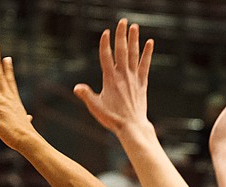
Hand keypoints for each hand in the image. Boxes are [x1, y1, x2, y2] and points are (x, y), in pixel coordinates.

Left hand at [0, 46, 34, 150]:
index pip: (10, 82)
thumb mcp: (25, 123)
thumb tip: (29, 118)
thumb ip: (26, 118)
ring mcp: (0, 104)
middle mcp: (6, 99)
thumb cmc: (26, 134)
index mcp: (14, 101)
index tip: (7, 58)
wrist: (27, 139)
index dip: (8, 69)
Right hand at [73, 19, 153, 136]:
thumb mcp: (96, 108)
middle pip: (121, 50)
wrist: (131, 126)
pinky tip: (150, 42)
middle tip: (122, 21)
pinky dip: (147, 53)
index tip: (105, 32)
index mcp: (110, 79)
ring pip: (134, 54)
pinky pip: (145, 65)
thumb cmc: (112, 118)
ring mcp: (133, 78)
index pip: (106, 56)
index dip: (105, 43)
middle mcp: (122, 75)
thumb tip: (76, 87)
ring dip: (134, 39)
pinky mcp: (142, 83)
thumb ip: (86, 95)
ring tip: (134, 26)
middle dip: (121, 35)